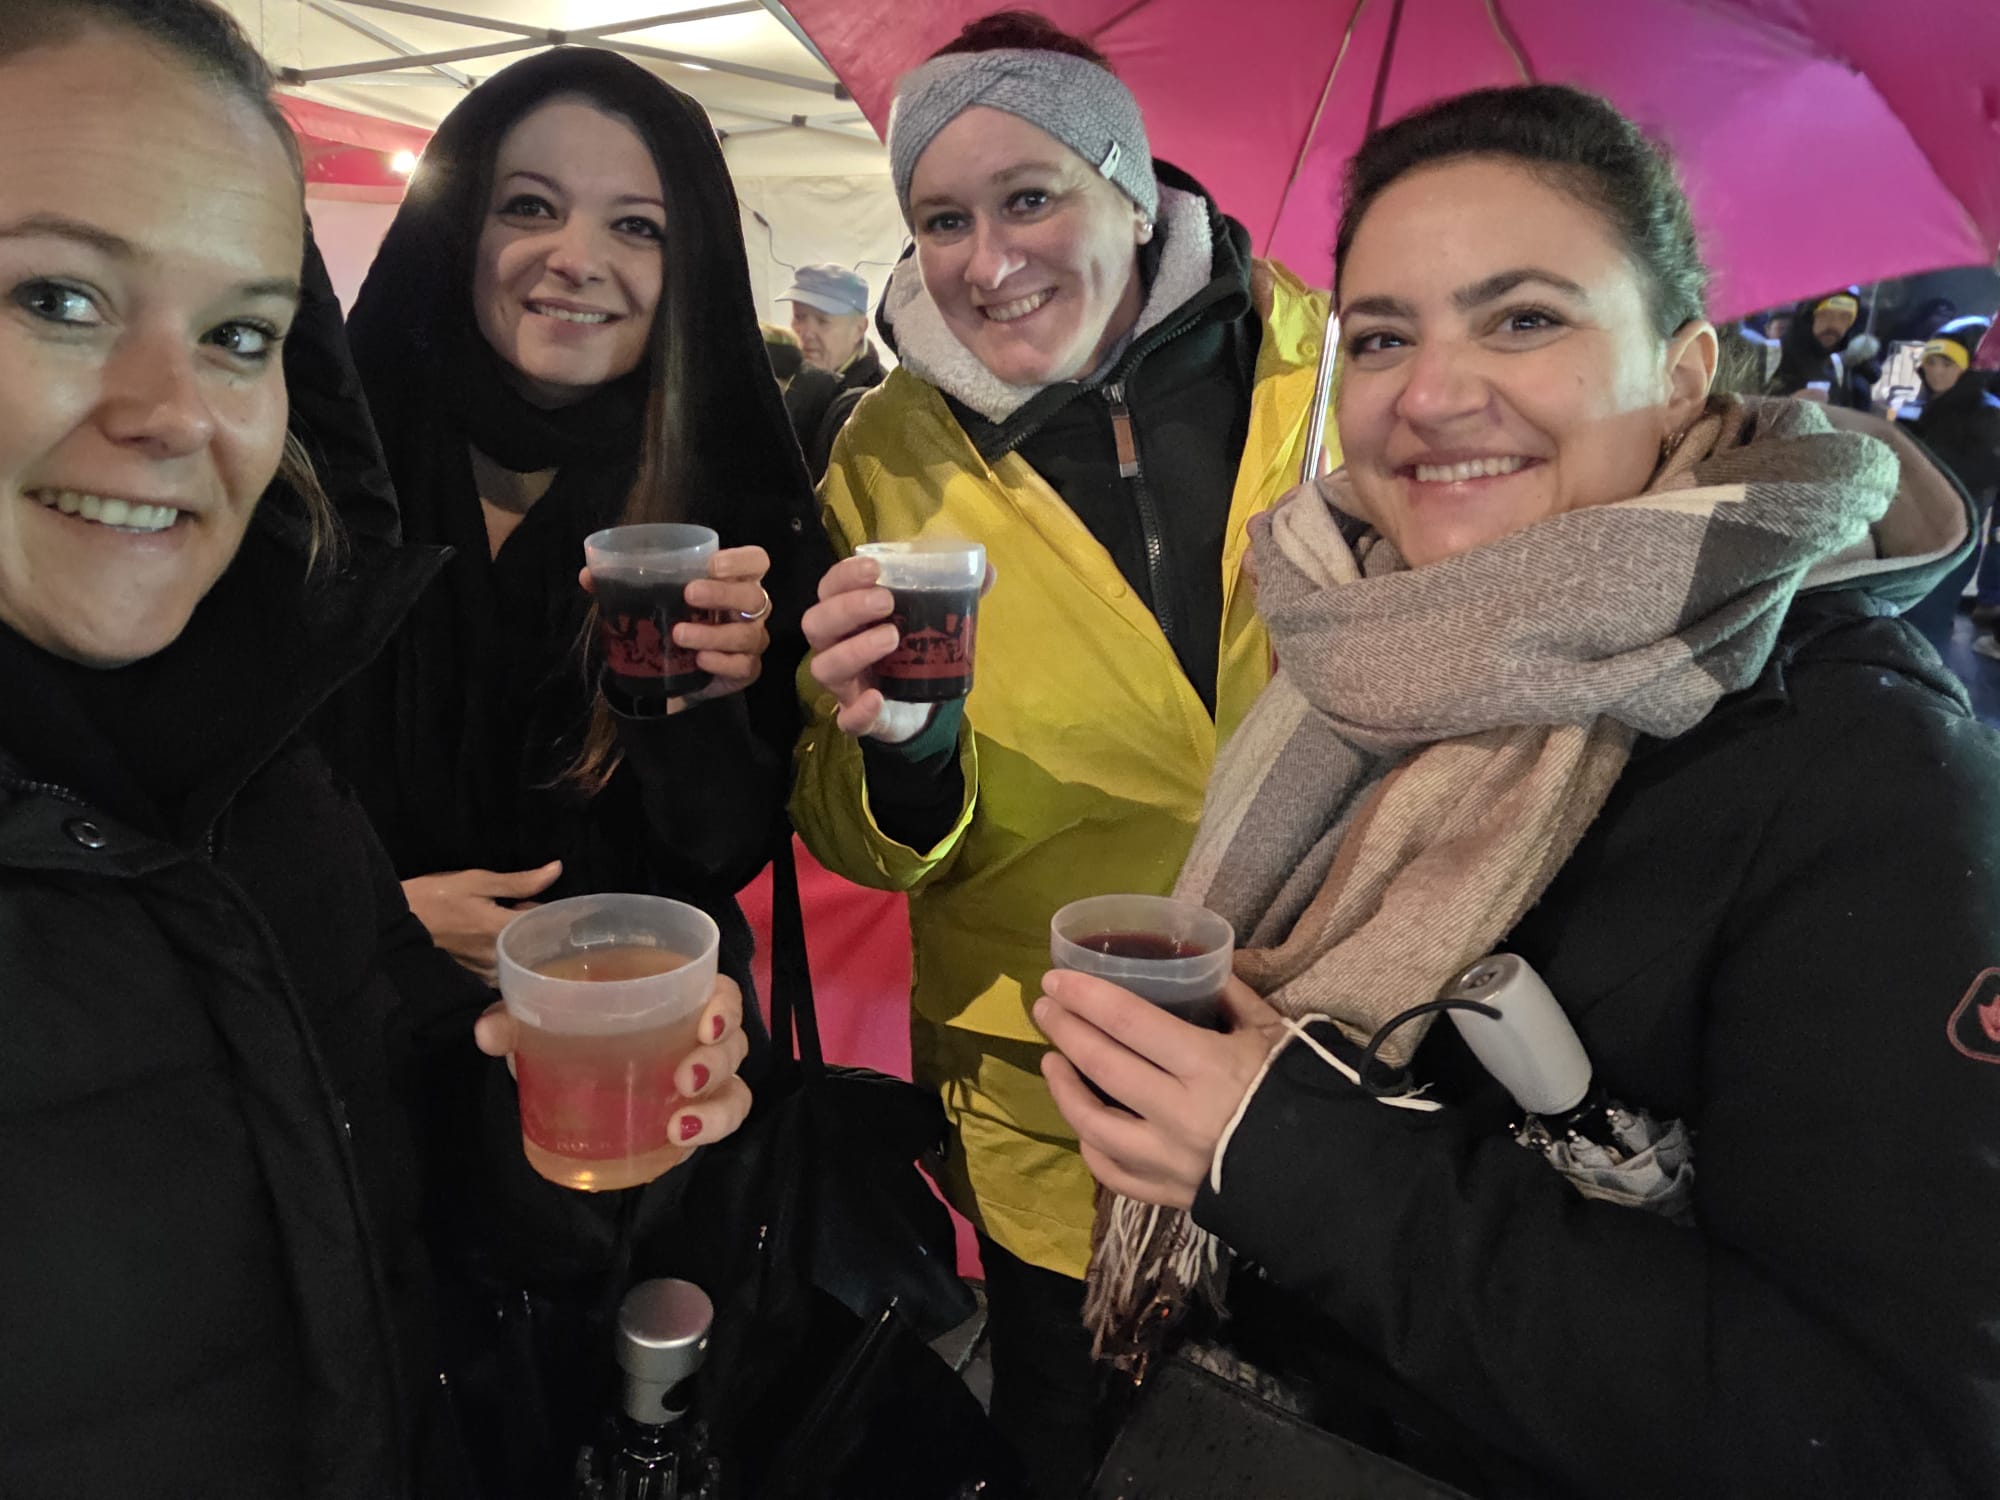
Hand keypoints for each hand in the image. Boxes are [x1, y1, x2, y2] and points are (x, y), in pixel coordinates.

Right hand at [403, 862, 561, 983]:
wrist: (396, 926)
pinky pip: (506, 969)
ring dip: (523, 943)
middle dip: (538, 928)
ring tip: (511, 926)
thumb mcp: (475, 881)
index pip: (547, 925)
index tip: (545, 903)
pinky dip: (508, 956)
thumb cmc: (434, 897)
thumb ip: (519, 882)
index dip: (551, 912)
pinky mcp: (477, 980)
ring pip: (522, 958)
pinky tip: (498, 942)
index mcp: (502, 930)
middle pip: (537, 944)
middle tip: (523, 911)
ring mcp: (487, 973)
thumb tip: (556, 870)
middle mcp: (499, 957)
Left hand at [474, 974, 754, 1147]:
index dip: (724, 1006)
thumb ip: (516, 1018)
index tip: (704, 1025)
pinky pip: (721, 1118)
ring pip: (733, 1084)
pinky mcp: (694, 1111)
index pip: (719, 991)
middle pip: (731, 1041)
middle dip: (717, 1061)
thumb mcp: (543, 1015)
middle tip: (683, 1079)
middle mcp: (698, 1032)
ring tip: (679, 1124)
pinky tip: (680, 1137)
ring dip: (716, 1105)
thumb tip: (489, 1034)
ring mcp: (701, 1075)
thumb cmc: (570, 1023)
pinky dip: (708, 1128)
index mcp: (674, 993)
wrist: (567, 1068)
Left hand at [580, 546, 772, 707]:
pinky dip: (721, 662)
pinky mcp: (747, 669)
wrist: (679, 670)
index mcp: (734, 580)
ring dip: (713, 633)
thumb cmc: (675, 620)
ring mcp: (752, 639)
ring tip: (679, 635)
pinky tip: (700, 661)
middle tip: (688, 594)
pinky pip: (743, 665)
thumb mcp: (652, 599)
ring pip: (748, 634)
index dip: (741, 560)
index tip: (712, 565)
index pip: (757, 560)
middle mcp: (750, 608)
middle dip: (723, 593)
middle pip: (754, 596)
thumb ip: (625, 584)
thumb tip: (588, 576)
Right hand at [802, 554, 993, 742]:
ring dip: (854, 649)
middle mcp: (836, 646)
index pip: (829, 587)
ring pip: (825, 666)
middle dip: (846, 608)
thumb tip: (987, 570)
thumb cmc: (913, 650)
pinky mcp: (858, 717)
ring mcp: (844, 684)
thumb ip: (955, 593)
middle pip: (815, 623)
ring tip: (892, 637)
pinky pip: (846, 718)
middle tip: (887, 601)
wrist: (919, 707)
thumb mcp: (932, 619)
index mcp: (848, 615)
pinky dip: (858, 710)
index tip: (874, 567)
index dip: (844, 575)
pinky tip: (877, 698)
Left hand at [1035, 972, 1286, 1209]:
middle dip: (1065, 1030)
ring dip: (1063, 1088)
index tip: (1056, 979)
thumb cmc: (1302, 1091)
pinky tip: (1083, 1123)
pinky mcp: (1170, 1194)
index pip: (1129, 1022)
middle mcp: (1178, 1114)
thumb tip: (1197, 964)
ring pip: (1094, 1124)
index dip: (1086, 997)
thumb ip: (1230, 996)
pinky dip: (1091, 1144)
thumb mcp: (1272, 1032)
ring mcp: (1168, 1160)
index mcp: (1206, 1066)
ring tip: (1051, 1061)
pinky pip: (1114, 1173)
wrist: (1332, 1174)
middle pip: (1102, 1065)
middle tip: (1044, 1007)